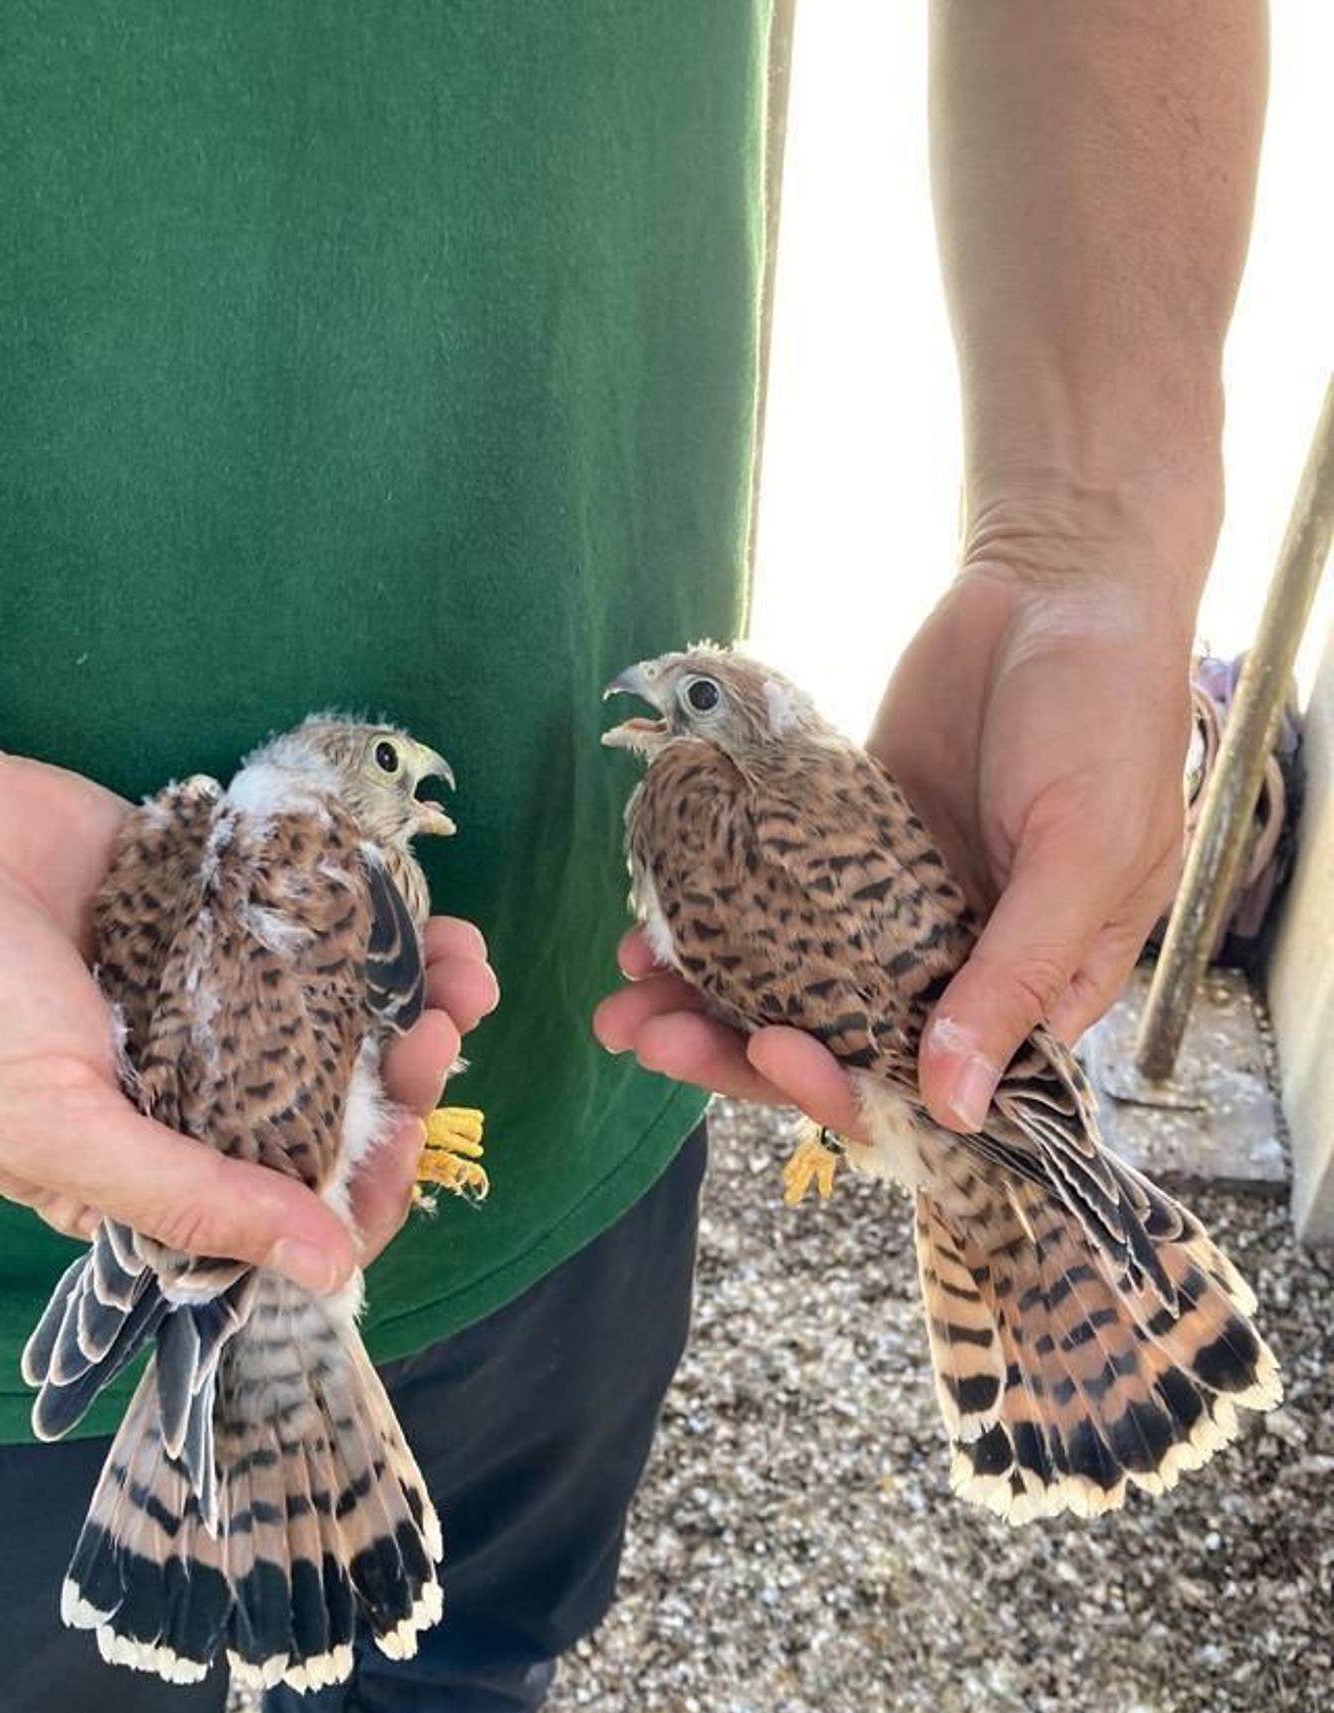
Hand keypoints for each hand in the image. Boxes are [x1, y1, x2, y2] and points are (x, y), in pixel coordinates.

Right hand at [0, 726, 495, 1288]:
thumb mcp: (55, 1122)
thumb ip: (190, 1196)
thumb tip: (327, 1271)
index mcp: (143, 1169)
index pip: (280, 1218)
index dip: (360, 1194)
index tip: (406, 1141)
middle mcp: (186, 1092)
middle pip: (327, 1115)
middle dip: (402, 1086)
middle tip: (438, 1036)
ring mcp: (205, 998)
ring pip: (336, 1021)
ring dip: (411, 1001)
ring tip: (461, 967)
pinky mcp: (213, 909)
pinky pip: (314, 929)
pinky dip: (377, 924)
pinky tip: (427, 914)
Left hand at [594, 541, 1196, 1139]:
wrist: (1059, 582)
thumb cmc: (1108, 714)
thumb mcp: (1082, 853)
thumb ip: (1014, 976)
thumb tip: (955, 1112)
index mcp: (1030, 994)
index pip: (924, 1086)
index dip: (840, 1086)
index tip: (770, 1051)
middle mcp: (955, 967)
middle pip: (835, 1046)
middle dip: (739, 1054)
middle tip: (651, 1040)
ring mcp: (892, 910)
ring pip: (789, 985)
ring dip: (706, 1004)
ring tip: (622, 1008)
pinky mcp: (843, 850)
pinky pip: (768, 903)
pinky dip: (710, 921)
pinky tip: (644, 932)